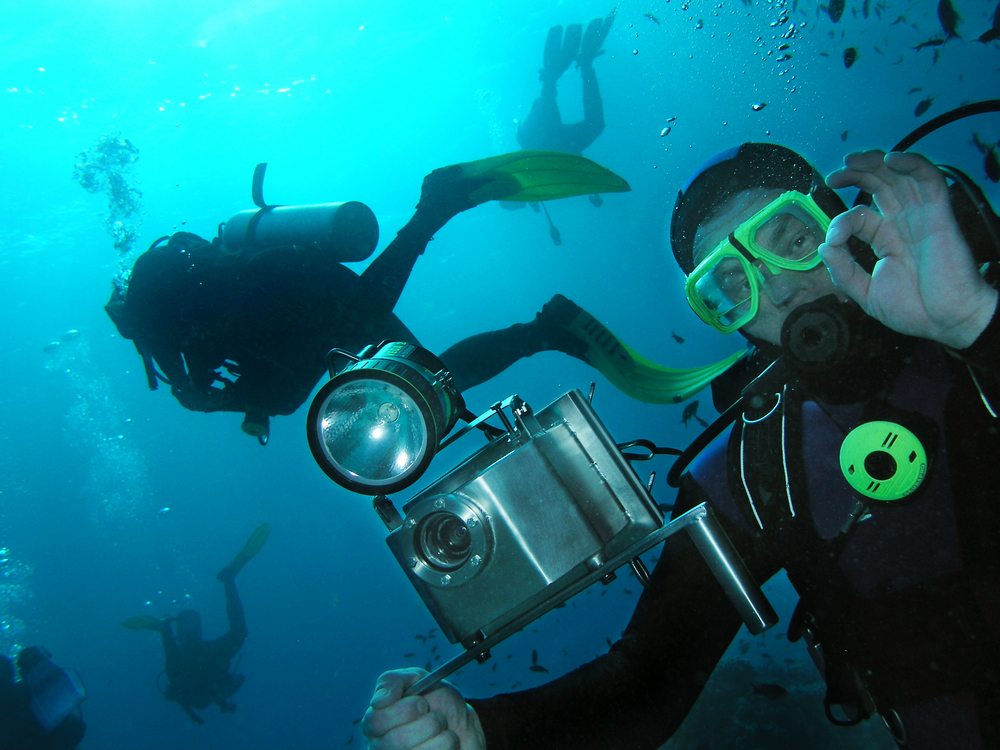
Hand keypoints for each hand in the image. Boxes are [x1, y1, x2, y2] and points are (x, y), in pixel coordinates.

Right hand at [363, 669, 484, 749]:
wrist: (463, 725)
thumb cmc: (436, 702)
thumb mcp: (417, 679)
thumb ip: (393, 681)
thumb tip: (377, 700)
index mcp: (375, 724)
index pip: (374, 721)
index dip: (404, 710)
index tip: (422, 703)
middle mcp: (381, 747)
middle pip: (396, 741)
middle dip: (428, 722)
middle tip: (436, 717)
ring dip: (442, 735)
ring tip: (442, 731)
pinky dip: (449, 746)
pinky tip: (445, 744)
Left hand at [820, 150, 997, 348]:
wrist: (948, 322)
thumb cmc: (914, 310)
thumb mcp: (866, 293)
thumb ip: (843, 271)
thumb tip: (823, 245)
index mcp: (887, 238)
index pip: (860, 214)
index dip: (843, 219)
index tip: (833, 238)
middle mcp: (904, 223)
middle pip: (880, 185)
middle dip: (857, 173)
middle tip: (836, 173)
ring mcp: (922, 217)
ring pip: (901, 176)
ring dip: (877, 162)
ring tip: (853, 159)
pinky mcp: (940, 216)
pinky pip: (930, 181)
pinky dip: (913, 164)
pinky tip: (892, 159)